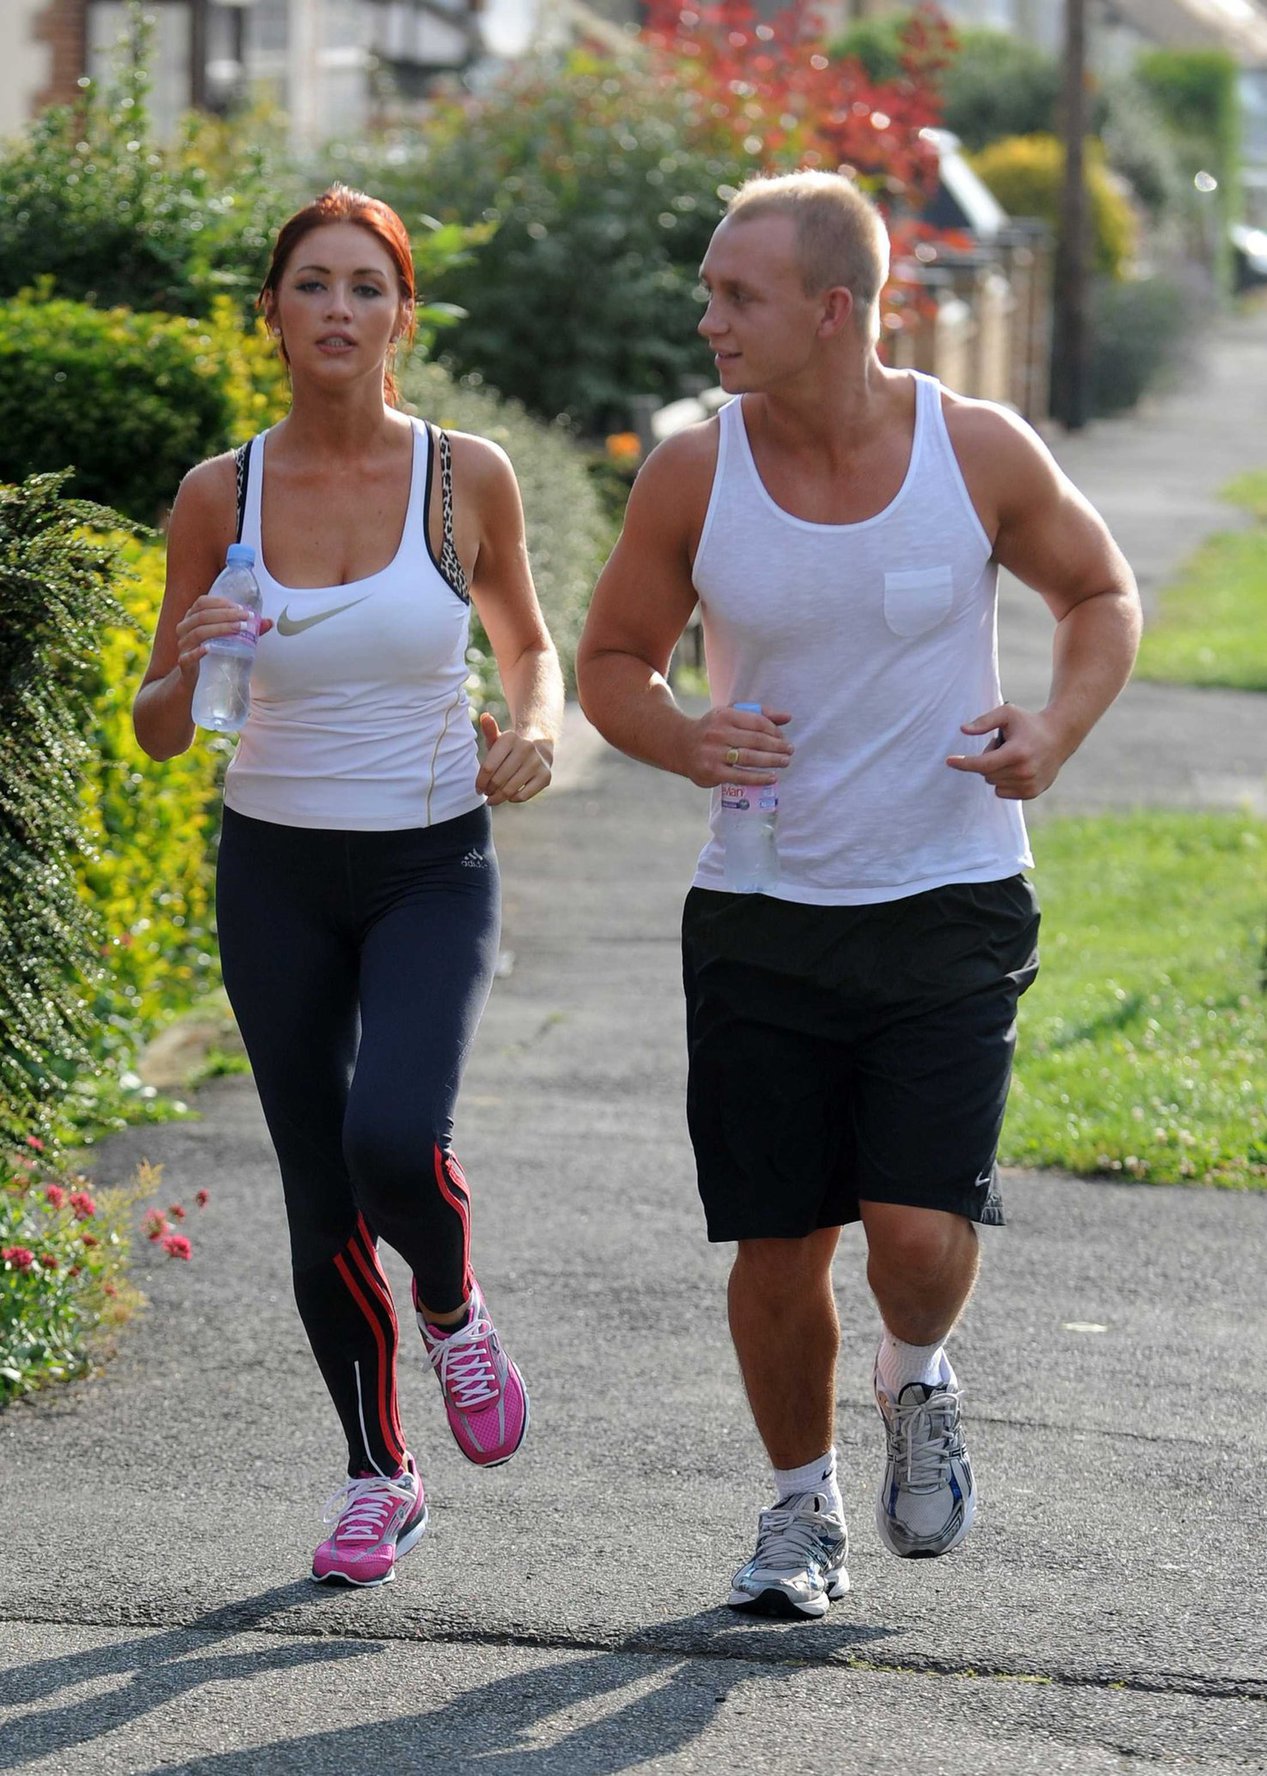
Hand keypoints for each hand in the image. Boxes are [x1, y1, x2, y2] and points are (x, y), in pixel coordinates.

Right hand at [174, 595, 272, 689]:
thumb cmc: (213, 653)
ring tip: (240, 629)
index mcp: (192, 617)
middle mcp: (184, 628)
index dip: (221, 602)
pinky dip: (198, 652)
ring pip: (198, 632)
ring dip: (220, 629)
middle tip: (246, 617)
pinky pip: (188, 656)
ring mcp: (183, 645)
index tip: (241, 607)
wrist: (196, 679)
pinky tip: (209, 649)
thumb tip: (270, 622)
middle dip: (227, 615)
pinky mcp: (183, 663)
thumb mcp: (228, 638)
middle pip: (203, 616)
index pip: (202, 603)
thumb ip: (246, 630)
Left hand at [477, 710, 553, 804]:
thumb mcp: (499, 739)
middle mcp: (526, 748)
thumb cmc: (511, 748)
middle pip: (498, 780)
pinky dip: (513, 799)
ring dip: (498, 797)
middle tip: (486, 793)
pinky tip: (510, 796)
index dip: (480, 782)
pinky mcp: (546, 776)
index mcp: (510, 738)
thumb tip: (484, 717)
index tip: (478, 789)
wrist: (539, 748)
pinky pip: (523, 795)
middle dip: (489, 790)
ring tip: (493, 798)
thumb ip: (489, 730)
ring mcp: (537, 762)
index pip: (488, 767)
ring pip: (510, 789)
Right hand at [684, 703, 793, 788]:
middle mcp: (718, 733)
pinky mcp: (712, 772)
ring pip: (750, 758)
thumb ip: (759, 714)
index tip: (783, 738)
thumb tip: (788, 717)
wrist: (680, 746)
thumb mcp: (731, 715)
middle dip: (777, 747)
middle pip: (756, 740)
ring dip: (772, 761)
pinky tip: (771, 777)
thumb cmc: (713, 730)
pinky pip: (740, 776)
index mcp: (725, 715)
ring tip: (785, 762)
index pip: (757, 722)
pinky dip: (758, 778)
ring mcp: (713, 753)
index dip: (775, 731)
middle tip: (790, 751)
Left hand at [946, 703, 1065, 799]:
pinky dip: (1003, 781)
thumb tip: (963, 730)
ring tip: (1012, 756)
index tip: (949, 761)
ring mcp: (1029, 784)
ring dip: (995, 771)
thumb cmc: (1029, 723)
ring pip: (993, 783)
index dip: (964, 763)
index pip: (982, 764)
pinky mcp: (1032, 793)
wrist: (1059, 736)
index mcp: (1017, 753)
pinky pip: (1002, 792)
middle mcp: (1024, 772)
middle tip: (1002, 746)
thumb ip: (984, 721)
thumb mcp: (1007, 713)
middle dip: (987, 760)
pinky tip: (1017, 768)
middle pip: (985, 774)